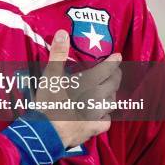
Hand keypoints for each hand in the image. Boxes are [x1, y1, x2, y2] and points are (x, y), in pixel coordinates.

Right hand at [37, 29, 121, 148]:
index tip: (118, 56)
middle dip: (115, 76)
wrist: (46, 132)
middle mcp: (97, 98)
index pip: (107, 69)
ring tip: (109, 90)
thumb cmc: (48, 102)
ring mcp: (96, 114)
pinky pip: (106, 121)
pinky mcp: (93, 129)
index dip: (114, 61)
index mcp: (88, 83)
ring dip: (111, 94)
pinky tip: (102, 114)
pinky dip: (105, 116)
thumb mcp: (50, 75)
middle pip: (113, 85)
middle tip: (115, 71)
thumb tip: (63, 32)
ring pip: (111, 102)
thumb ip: (58, 54)